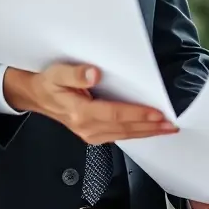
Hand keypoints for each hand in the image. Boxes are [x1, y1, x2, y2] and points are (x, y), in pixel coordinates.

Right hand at [3, 63, 177, 143]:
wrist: (37, 96)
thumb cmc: (49, 83)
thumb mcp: (56, 72)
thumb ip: (75, 73)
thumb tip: (93, 73)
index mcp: (79, 112)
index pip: (115, 114)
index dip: (137, 114)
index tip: (157, 113)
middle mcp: (86, 127)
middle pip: (124, 128)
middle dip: (149, 127)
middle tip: (171, 125)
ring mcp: (90, 133)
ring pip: (123, 135)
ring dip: (146, 132)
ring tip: (166, 129)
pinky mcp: (93, 134)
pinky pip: (118, 135)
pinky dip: (136, 133)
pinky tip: (147, 130)